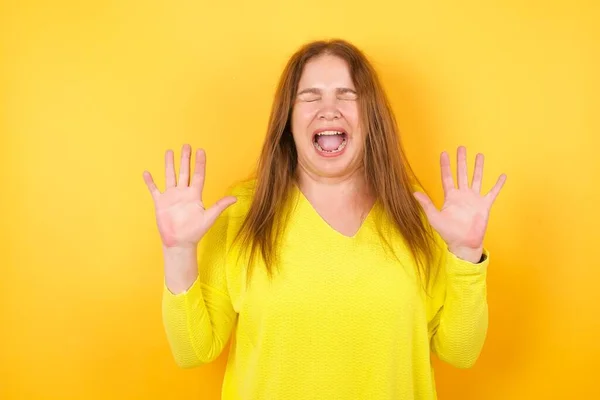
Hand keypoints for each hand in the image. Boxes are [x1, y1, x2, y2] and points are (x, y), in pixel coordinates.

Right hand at [142, 144, 236, 248]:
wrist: (180, 242)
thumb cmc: (195, 232)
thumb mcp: (209, 217)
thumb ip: (220, 206)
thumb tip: (235, 198)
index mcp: (195, 195)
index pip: (198, 175)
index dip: (200, 163)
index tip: (201, 150)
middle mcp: (183, 193)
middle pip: (184, 172)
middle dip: (185, 159)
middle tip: (186, 145)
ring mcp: (172, 197)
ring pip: (170, 176)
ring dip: (169, 164)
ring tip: (169, 152)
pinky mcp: (161, 203)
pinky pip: (154, 190)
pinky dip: (150, 182)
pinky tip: (146, 173)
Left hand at [413, 146, 505, 262]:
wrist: (464, 243)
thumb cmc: (448, 232)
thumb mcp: (434, 217)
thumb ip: (426, 204)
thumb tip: (414, 193)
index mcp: (451, 197)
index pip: (447, 177)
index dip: (445, 165)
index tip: (444, 153)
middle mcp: (462, 195)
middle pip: (462, 173)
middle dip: (461, 161)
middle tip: (461, 147)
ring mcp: (474, 199)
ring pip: (476, 178)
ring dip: (478, 167)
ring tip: (479, 155)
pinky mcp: (484, 205)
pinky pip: (493, 192)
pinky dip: (498, 184)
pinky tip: (503, 176)